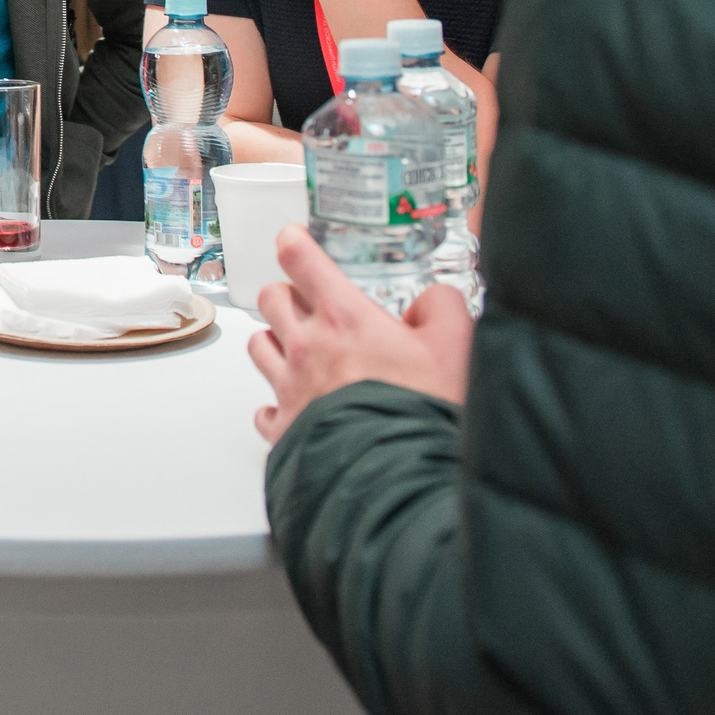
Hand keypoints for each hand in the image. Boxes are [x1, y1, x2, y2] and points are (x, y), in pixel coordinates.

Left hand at [248, 226, 470, 442]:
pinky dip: (278, 404)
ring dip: (275, 342)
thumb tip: (432, 299)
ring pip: (259, 345)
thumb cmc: (421, 411)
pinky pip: (264, 407)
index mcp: (344, 318)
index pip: (301, 259)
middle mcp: (307, 346)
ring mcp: (290, 387)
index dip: (294, 243)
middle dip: (286, 295)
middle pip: (270, 298)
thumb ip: (442, 308)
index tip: (294, 239)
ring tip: (301, 352)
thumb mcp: (455, 346)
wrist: (400, 475)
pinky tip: (300, 408)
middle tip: (308, 305)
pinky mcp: (283, 427)